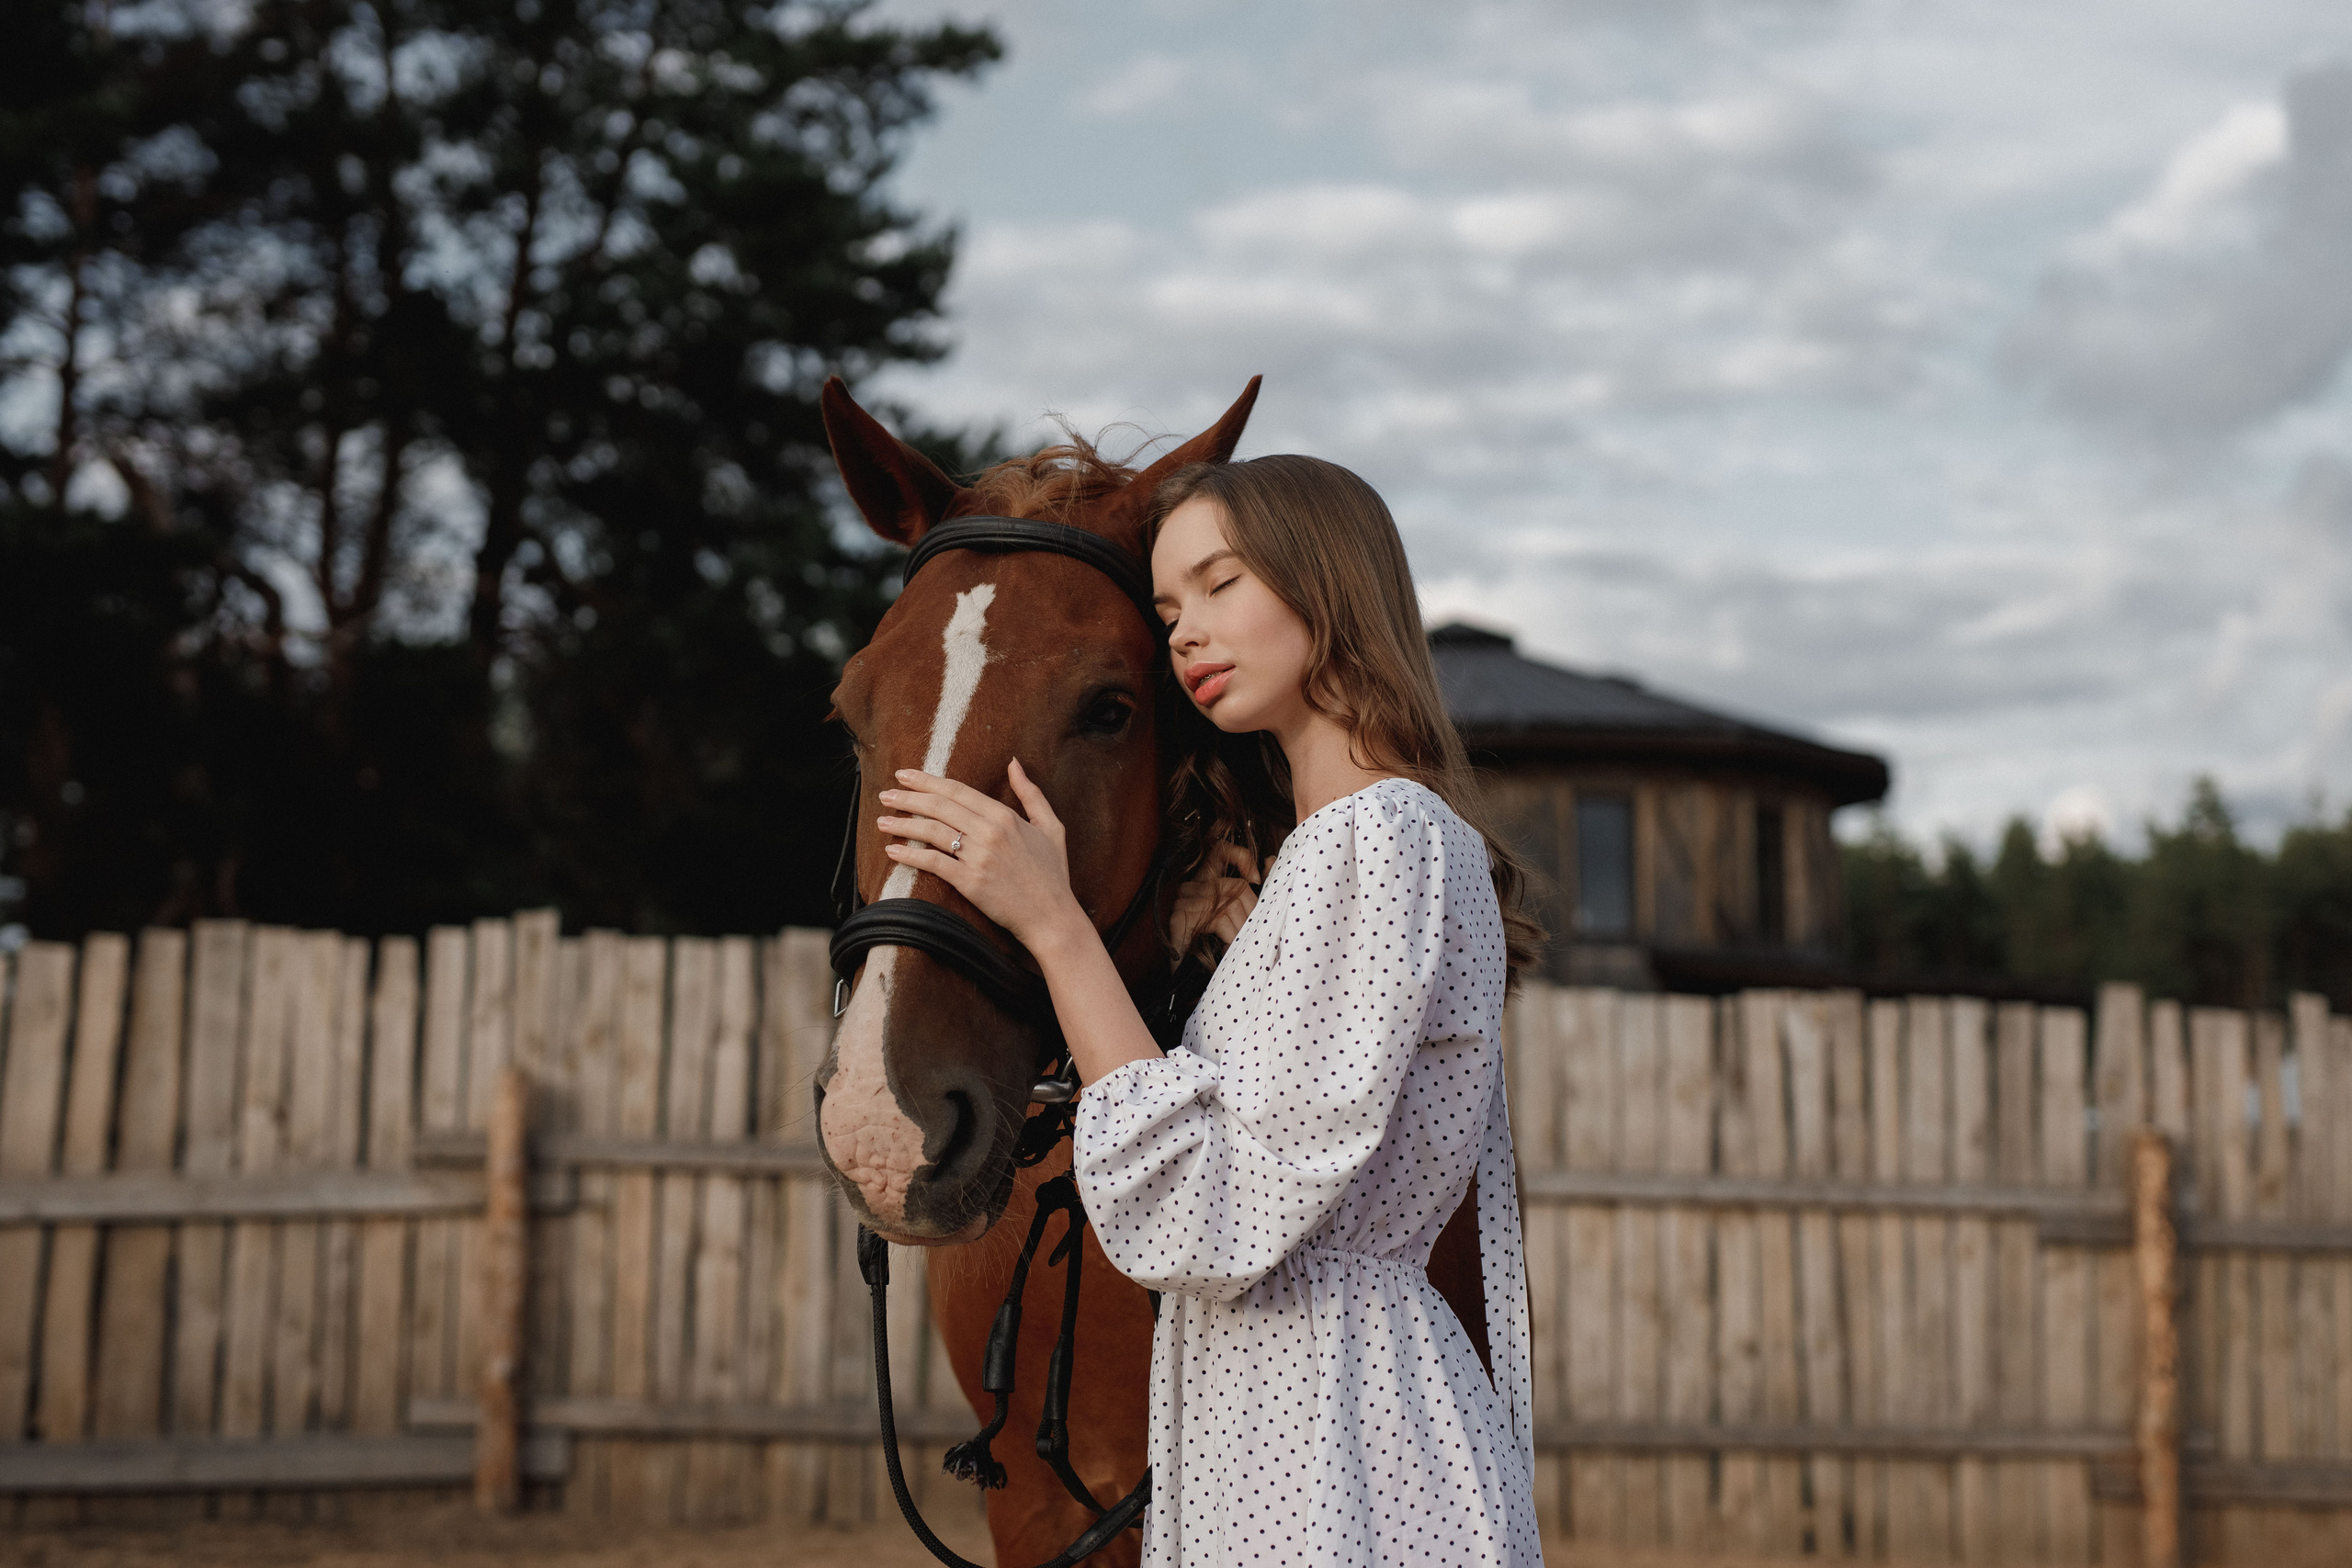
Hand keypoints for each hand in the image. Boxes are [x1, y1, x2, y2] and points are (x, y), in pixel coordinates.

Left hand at [877, 761, 1084, 949]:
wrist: (1052, 916)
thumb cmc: (1052, 874)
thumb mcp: (1051, 826)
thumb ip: (1031, 793)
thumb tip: (1014, 764)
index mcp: (1005, 816)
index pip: (957, 790)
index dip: (927, 781)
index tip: (905, 775)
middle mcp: (990, 832)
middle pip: (939, 806)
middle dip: (908, 797)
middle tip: (885, 794)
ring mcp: (979, 857)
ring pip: (932, 831)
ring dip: (903, 824)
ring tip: (882, 820)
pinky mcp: (970, 882)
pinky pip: (933, 863)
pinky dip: (910, 855)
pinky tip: (892, 850)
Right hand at [1169, 840, 1266, 953]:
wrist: (1194, 981)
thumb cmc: (1219, 948)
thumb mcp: (1242, 916)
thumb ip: (1255, 890)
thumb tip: (1270, 859)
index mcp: (1206, 880)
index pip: (1220, 851)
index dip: (1241, 857)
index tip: (1256, 879)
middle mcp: (1192, 887)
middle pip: (1236, 886)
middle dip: (1249, 915)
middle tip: (1247, 936)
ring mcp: (1183, 902)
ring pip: (1229, 905)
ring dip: (1240, 930)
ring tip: (1236, 946)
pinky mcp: (1180, 918)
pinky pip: (1217, 919)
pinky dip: (1228, 936)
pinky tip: (1224, 948)